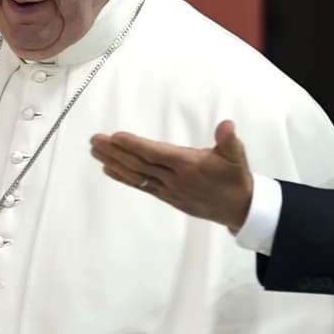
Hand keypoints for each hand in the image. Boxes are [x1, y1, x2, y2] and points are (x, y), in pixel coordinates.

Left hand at [90, 120, 253, 231]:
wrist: (238, 208)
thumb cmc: (235, 178)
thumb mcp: (236, 156)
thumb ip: (228, 140)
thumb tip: (226, 125)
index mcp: (188, 165)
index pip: (155, 153)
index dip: (134, 145)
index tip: (115, 136)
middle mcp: (174, 178)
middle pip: (139, 164)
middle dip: (115, 151)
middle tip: (95, 140)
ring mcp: (168, 189)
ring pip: (136, 175)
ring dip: (114, 162)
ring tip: (96, 152)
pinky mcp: (167, 197)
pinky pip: (141, 186)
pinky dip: (124, 177)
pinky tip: (109, 169)